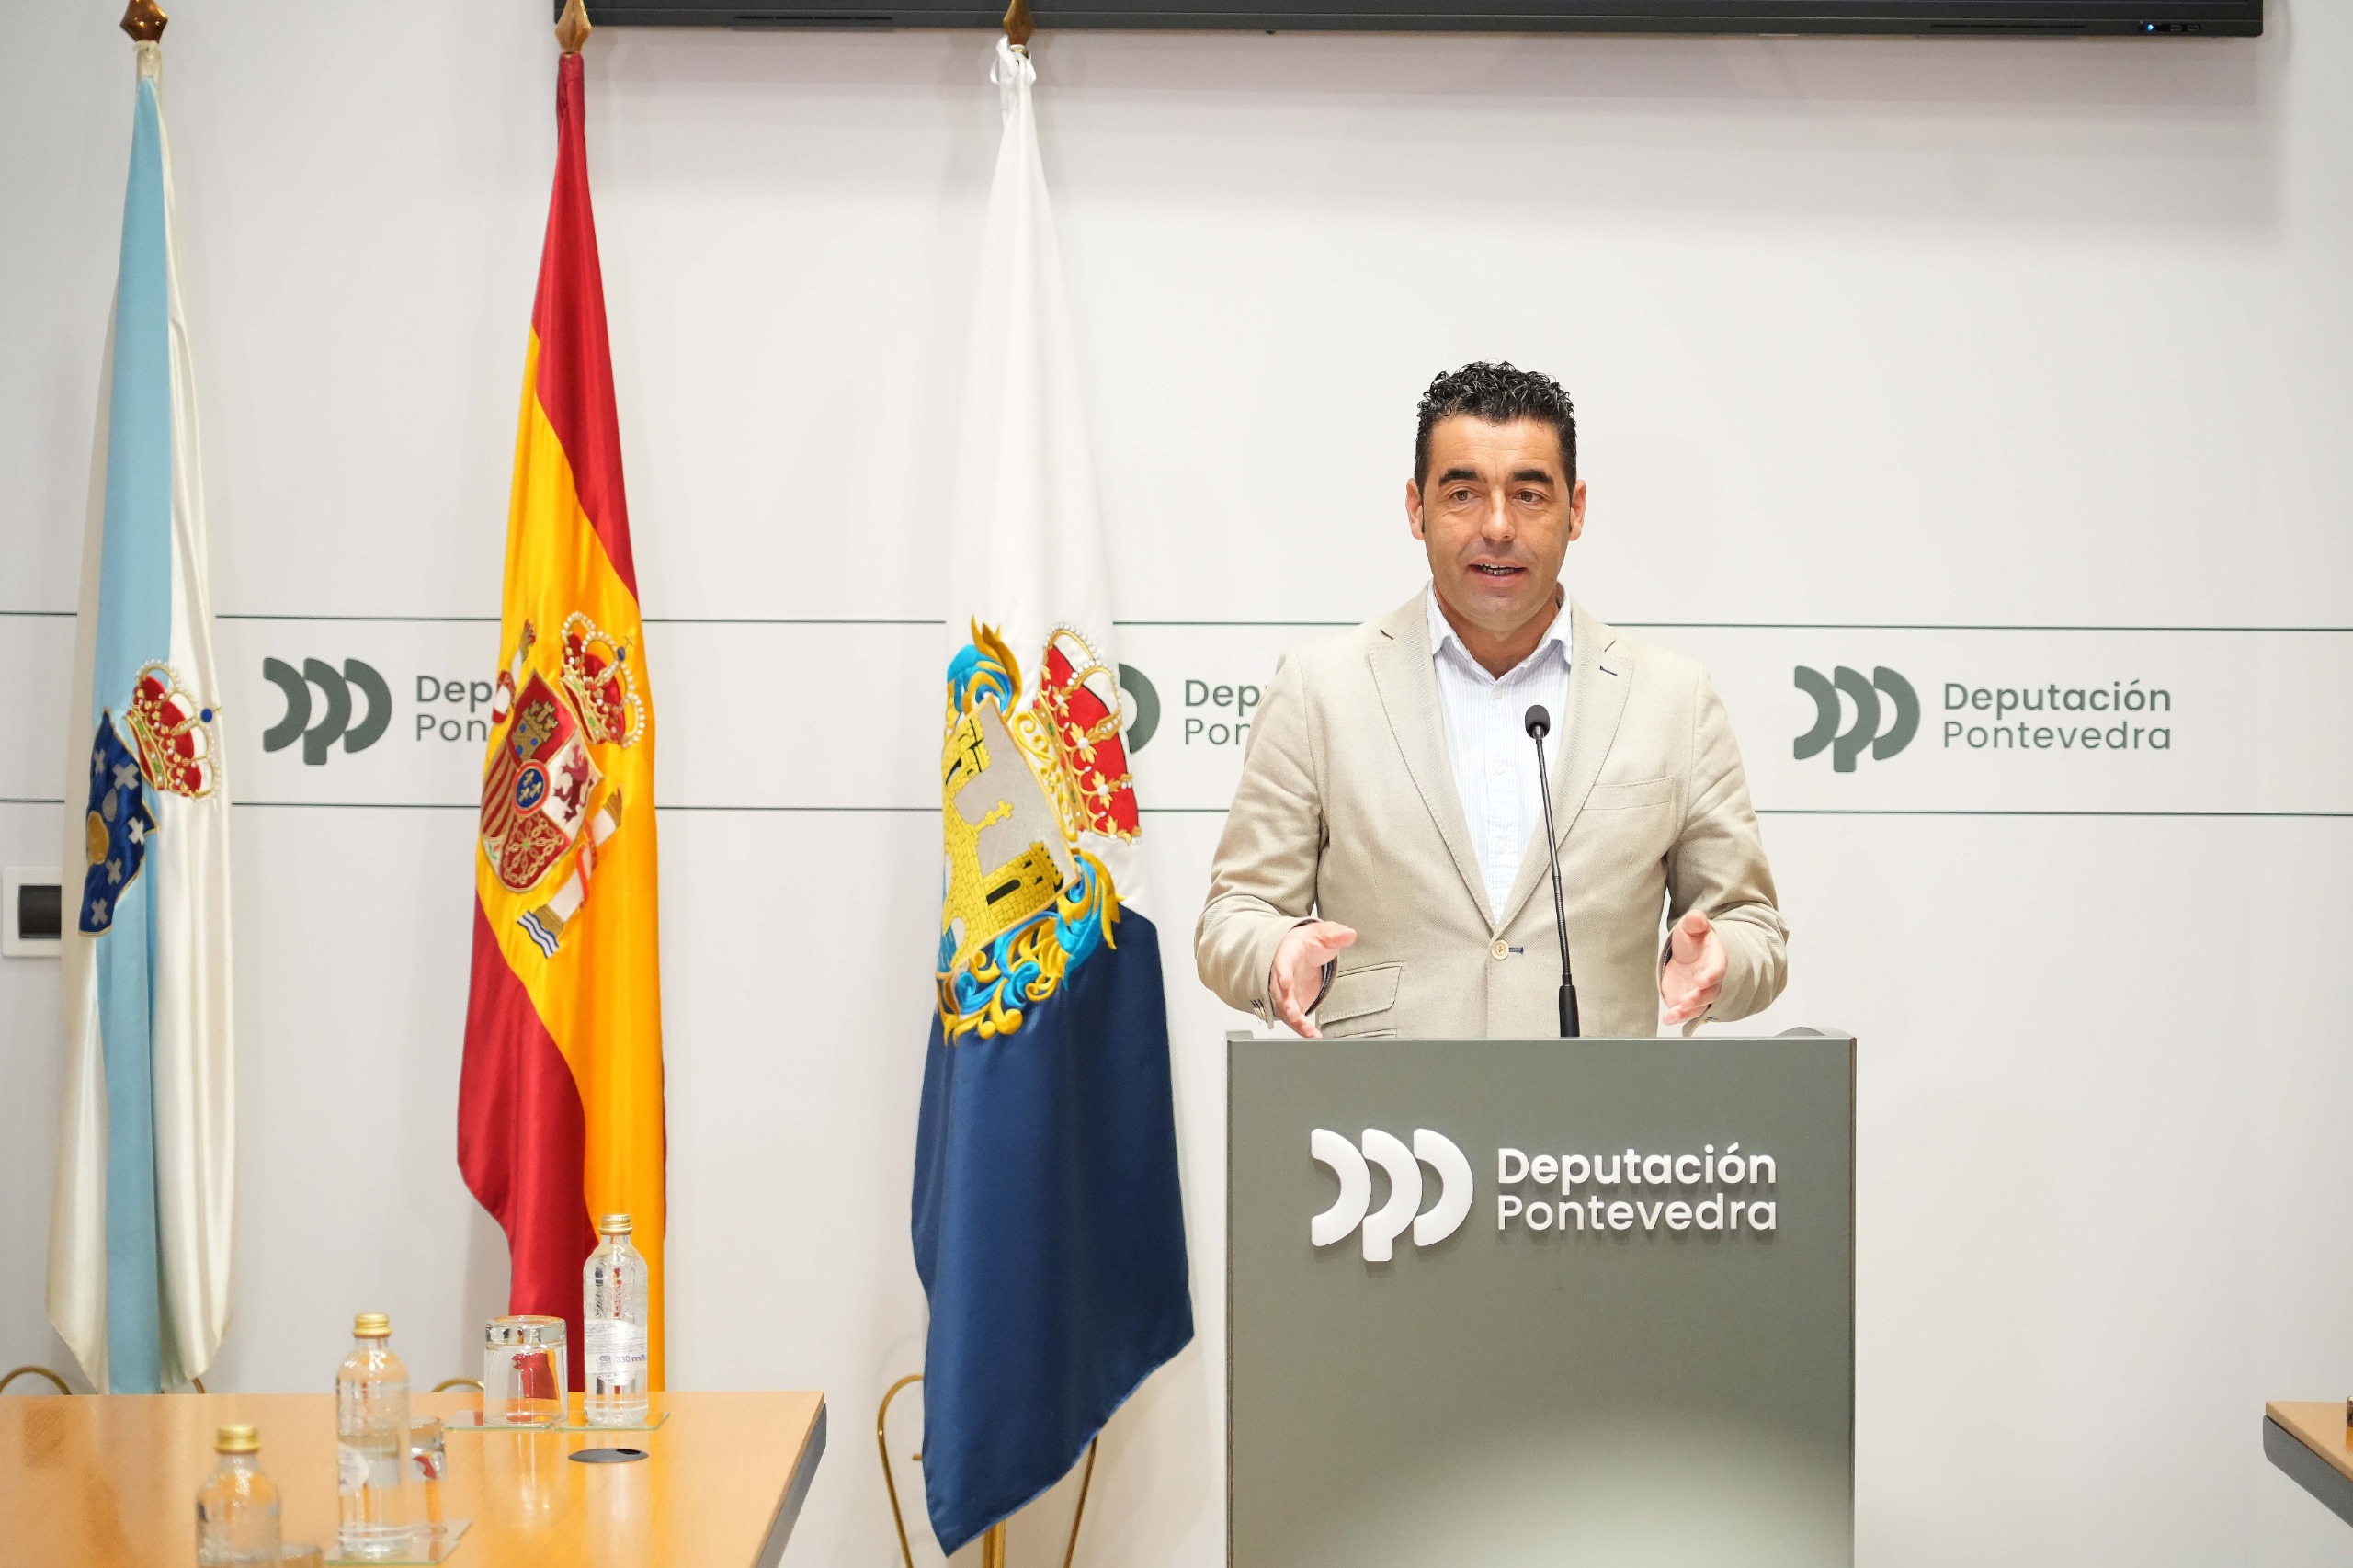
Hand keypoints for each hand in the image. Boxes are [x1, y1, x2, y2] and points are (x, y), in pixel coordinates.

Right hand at [1268, 921, 1357, 1038]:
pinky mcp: (1293, 1004)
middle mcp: (1281, 975)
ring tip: (1307, 1030)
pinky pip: (1294, 1018)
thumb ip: (1335, 934)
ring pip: (1284, 1008)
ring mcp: (1286, 992)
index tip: (1285, 981)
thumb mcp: (1322, 934)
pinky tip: (1312, 1035)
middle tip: (1293, 1014)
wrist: (1302, 952)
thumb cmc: (1308, 942)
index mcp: (1287, 954)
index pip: (1282, 963)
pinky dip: (1301, 1028)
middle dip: (1285, 1003)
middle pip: (1279, 991)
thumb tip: (1349, 934)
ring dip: (1294, 1020)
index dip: (1282, 973)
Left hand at [1659, 910, 1725, 1025]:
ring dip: (1688, 1010)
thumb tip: (1697, 918)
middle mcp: (1710, 980)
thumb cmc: (1693, 941)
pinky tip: (1668, 1018)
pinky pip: (1686, 1013)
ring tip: (1675, 1011)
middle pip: (1709, 992)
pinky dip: (1678, 1017)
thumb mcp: (1690, 928)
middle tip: (1687, 999)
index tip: (1702, 981)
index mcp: (1715, 960)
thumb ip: (1694, 922)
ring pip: (1698, 1006)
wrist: (1687, 956)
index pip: (1717, 970)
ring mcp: (1700, 993)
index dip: (1711, 976)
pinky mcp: (1688, 1002)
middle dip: (1698, 997)